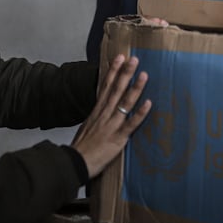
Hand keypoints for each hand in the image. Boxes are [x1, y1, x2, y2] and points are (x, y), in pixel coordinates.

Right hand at [71, 54, 150, 178]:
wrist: (73, 164)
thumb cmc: (80, 149)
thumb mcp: (86, 128)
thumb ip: (96, 118)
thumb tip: (101, 112)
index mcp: (96, 112)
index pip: (105, 87)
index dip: (112, 71)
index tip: (119, 58)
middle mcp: (104, 115)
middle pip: (115, 90)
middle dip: (125, 73)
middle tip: (134, 58)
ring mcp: (111, 125)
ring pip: (125, 103)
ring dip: (135, 88)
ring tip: (144, 74)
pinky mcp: (117, 138)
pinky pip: (131, 124)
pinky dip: (140, 113)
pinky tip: (148, 103)